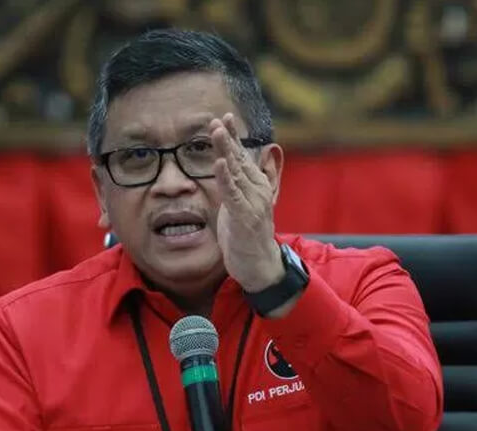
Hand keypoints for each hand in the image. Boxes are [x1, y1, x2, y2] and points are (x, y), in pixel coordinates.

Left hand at [210, 113, 283, 292]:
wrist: (260, 265)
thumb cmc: (250, 235)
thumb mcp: (247, 203)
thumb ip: (248, 181)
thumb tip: (257, 157)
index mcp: (257, 185)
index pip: (242, 156)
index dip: (233, 137)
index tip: (224, 118)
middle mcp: (257, 190)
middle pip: (239, 159)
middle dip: (227, 138)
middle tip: (217, 119)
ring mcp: (252, 203)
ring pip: (236, 172)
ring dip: (225, 150)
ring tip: (216, 132)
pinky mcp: (244, 217)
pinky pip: (232, 194)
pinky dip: (225, 178)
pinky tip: (219, 163)